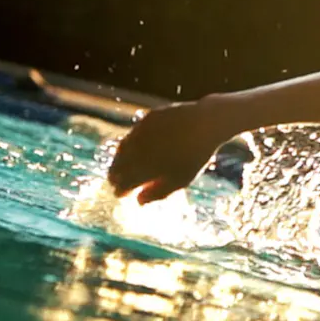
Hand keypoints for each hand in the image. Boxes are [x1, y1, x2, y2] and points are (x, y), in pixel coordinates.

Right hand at [106, 99, 227, 203]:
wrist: (205, 123)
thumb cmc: (194, 156)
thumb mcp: (180, 180)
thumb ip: (158, 192)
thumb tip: (138, 201)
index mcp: (147, 168)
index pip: (125, 183)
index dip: (121, 189)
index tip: (120, 194)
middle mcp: (140, 150)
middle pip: (119, 166)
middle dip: (115, 175)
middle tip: (114, 181)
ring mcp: (142, 132)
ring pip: (123, 149)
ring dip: (118, 159)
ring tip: (119, 166)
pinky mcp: (147, 119)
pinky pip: (133, 133)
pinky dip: (129, 143)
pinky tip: (130, 148)